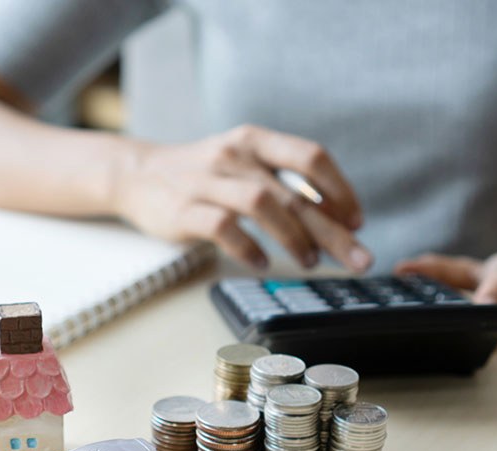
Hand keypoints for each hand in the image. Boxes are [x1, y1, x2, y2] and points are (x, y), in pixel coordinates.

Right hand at [112, 124, 372, 271]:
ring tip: (309, 261)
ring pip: (262, 205)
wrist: (137, 174)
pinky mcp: (183, 209)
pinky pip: (223, 228)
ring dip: (293, 238)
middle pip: (294, 193)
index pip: (310, 156)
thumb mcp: (242, 163)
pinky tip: (262, 263)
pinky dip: (249, 248)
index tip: (357, 221)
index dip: (340, 190)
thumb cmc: (201, 175)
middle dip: (332, 230)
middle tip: (359, 258)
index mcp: (254, 141)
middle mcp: (233, 155)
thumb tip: (333, 218)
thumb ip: (280, 182)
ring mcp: (206, 181)